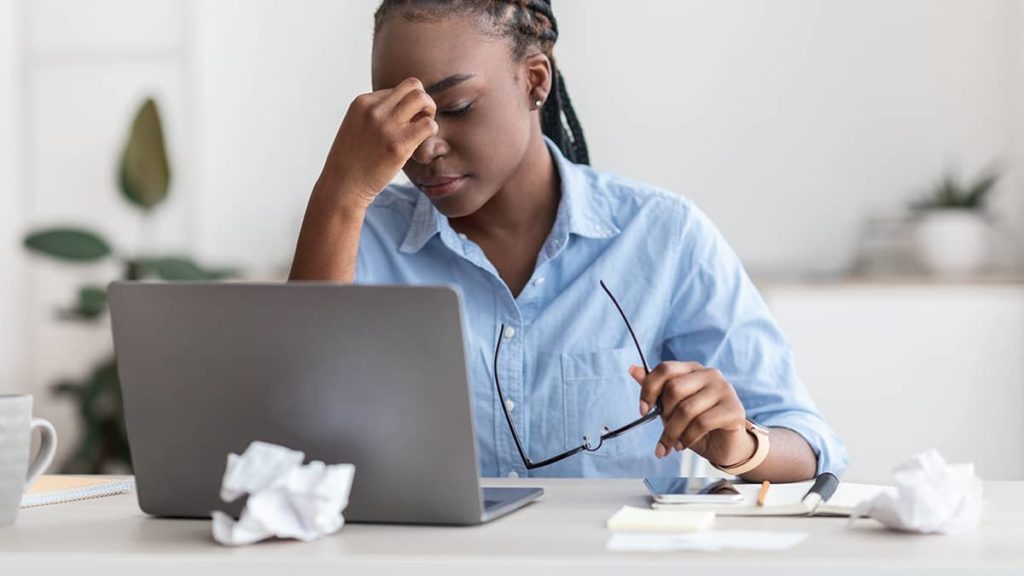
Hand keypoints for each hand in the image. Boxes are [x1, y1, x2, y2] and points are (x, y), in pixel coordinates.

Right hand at [318, 77, 437, 209]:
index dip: (406, 105)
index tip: (403, 123)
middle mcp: (374, 109)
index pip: (397, 89)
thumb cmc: (351, 161)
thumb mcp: (356, 127)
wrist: (342, 186)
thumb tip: (402, 109)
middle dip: (423, 101)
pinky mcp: (398, 145)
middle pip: (413, 86)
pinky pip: (428, 125)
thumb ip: (375, 114)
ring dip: (430, 112)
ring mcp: (386, 126)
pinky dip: (432, 132)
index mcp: (362, 102)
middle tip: (420, 121)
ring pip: (422, 98)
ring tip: (422, 131)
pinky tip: (421, 145)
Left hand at [629, 362, 754, 467]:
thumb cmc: (696, 424)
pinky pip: (702, 423)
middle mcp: (710, 374)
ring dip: (672, 432)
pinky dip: (687, 438)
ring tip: (670, 445)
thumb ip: (655, 389)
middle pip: (674, 389)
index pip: (665, 369)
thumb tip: (633, 369)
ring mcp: (724, 390)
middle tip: (664, 433)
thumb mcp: (672, 408)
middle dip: (664, 416)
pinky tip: (683, 445)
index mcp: (693, 369)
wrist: (725, 446)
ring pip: (687, 409)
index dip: (649, 389)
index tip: (643, 410)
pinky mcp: (733, 409)